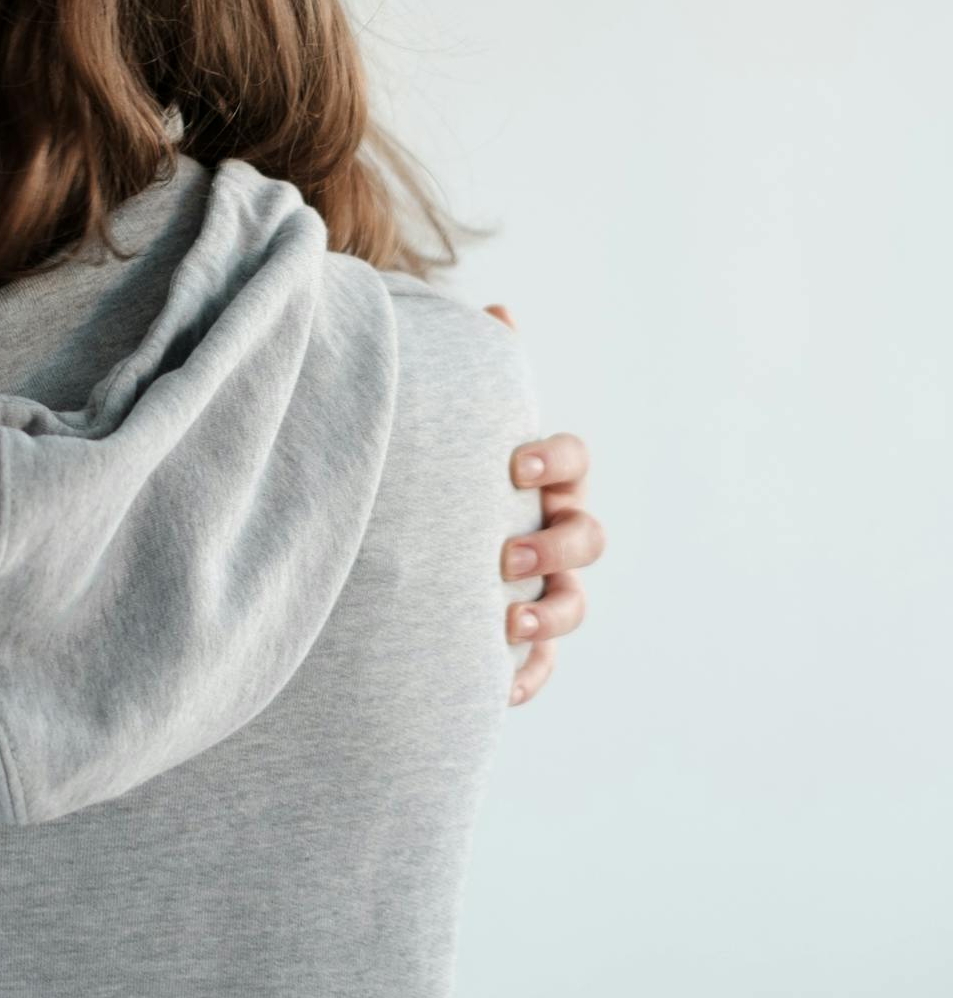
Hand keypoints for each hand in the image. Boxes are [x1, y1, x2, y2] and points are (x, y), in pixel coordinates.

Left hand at [484, 306, 604, 709]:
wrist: (410, 544)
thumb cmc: (445, 470)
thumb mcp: (455, 424)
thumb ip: (480, 373)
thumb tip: (500, 309)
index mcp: (545, 474)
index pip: (573, 459)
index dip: (553, 460)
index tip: (514, 465)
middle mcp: (556, 529)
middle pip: (587, 537)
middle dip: (555, 546)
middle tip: (506, 554)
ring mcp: (547, 587)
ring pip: (574, 604)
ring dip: (551, 614)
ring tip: (508, 622)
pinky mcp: (524, 640)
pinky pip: (540, 665)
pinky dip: (527, 676)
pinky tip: (500, 688)